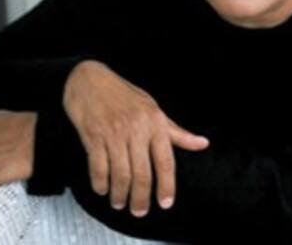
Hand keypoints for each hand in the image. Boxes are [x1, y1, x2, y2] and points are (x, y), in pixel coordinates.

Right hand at [63, 60, 209, 216]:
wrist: (89, 80)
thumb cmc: (124, 95)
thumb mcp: (153, 109)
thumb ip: (176, 132)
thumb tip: (202, 143)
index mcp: (155, 122)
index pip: (165, 160)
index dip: (167, 185)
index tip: (166, 202)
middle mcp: (136, 129)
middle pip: (142, 173)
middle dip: (141, 198)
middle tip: (139, 211)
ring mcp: (113, 133)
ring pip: (120, 174)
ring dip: (120, 194)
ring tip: (120, 203)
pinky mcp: (93, 136)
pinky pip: (98, 167)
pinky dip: (100, 183)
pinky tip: (102, 189)